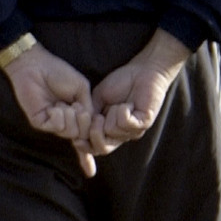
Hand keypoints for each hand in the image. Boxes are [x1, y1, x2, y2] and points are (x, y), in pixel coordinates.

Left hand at [2, 42, 97, 176]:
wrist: (37, 66)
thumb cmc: (59, 74)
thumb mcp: (82, 91)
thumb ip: (88, 109)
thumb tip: (89, 129)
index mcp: (75, 117)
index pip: (82, 139)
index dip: (86, 158)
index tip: (90, 174)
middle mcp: (63, 123)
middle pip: (81, 136)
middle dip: (85, 122)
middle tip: (78, 106)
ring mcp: (51, 124)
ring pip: (70, 133)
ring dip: (72, 117)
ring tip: (64, 103)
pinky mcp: (39, 121)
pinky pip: (57, 127)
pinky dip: (60, 116)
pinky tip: (54, 106)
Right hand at [88, 29, 190, 156]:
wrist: (142, 71)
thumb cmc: (119, 83)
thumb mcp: (95, 100)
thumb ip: (86, 116)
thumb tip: (76, 132)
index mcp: (107, 132)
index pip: (93, 149)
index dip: (83, 147)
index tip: (78, 137)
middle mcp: (120, 136)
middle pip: (102, 149)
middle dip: (93, 131)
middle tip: (97, 116)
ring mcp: (133, 131)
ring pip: (112, 132)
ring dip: (111, 114)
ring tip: (119, 105)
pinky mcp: (144, 123)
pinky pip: (125, 123)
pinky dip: (122, 110)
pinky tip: (129, 104)